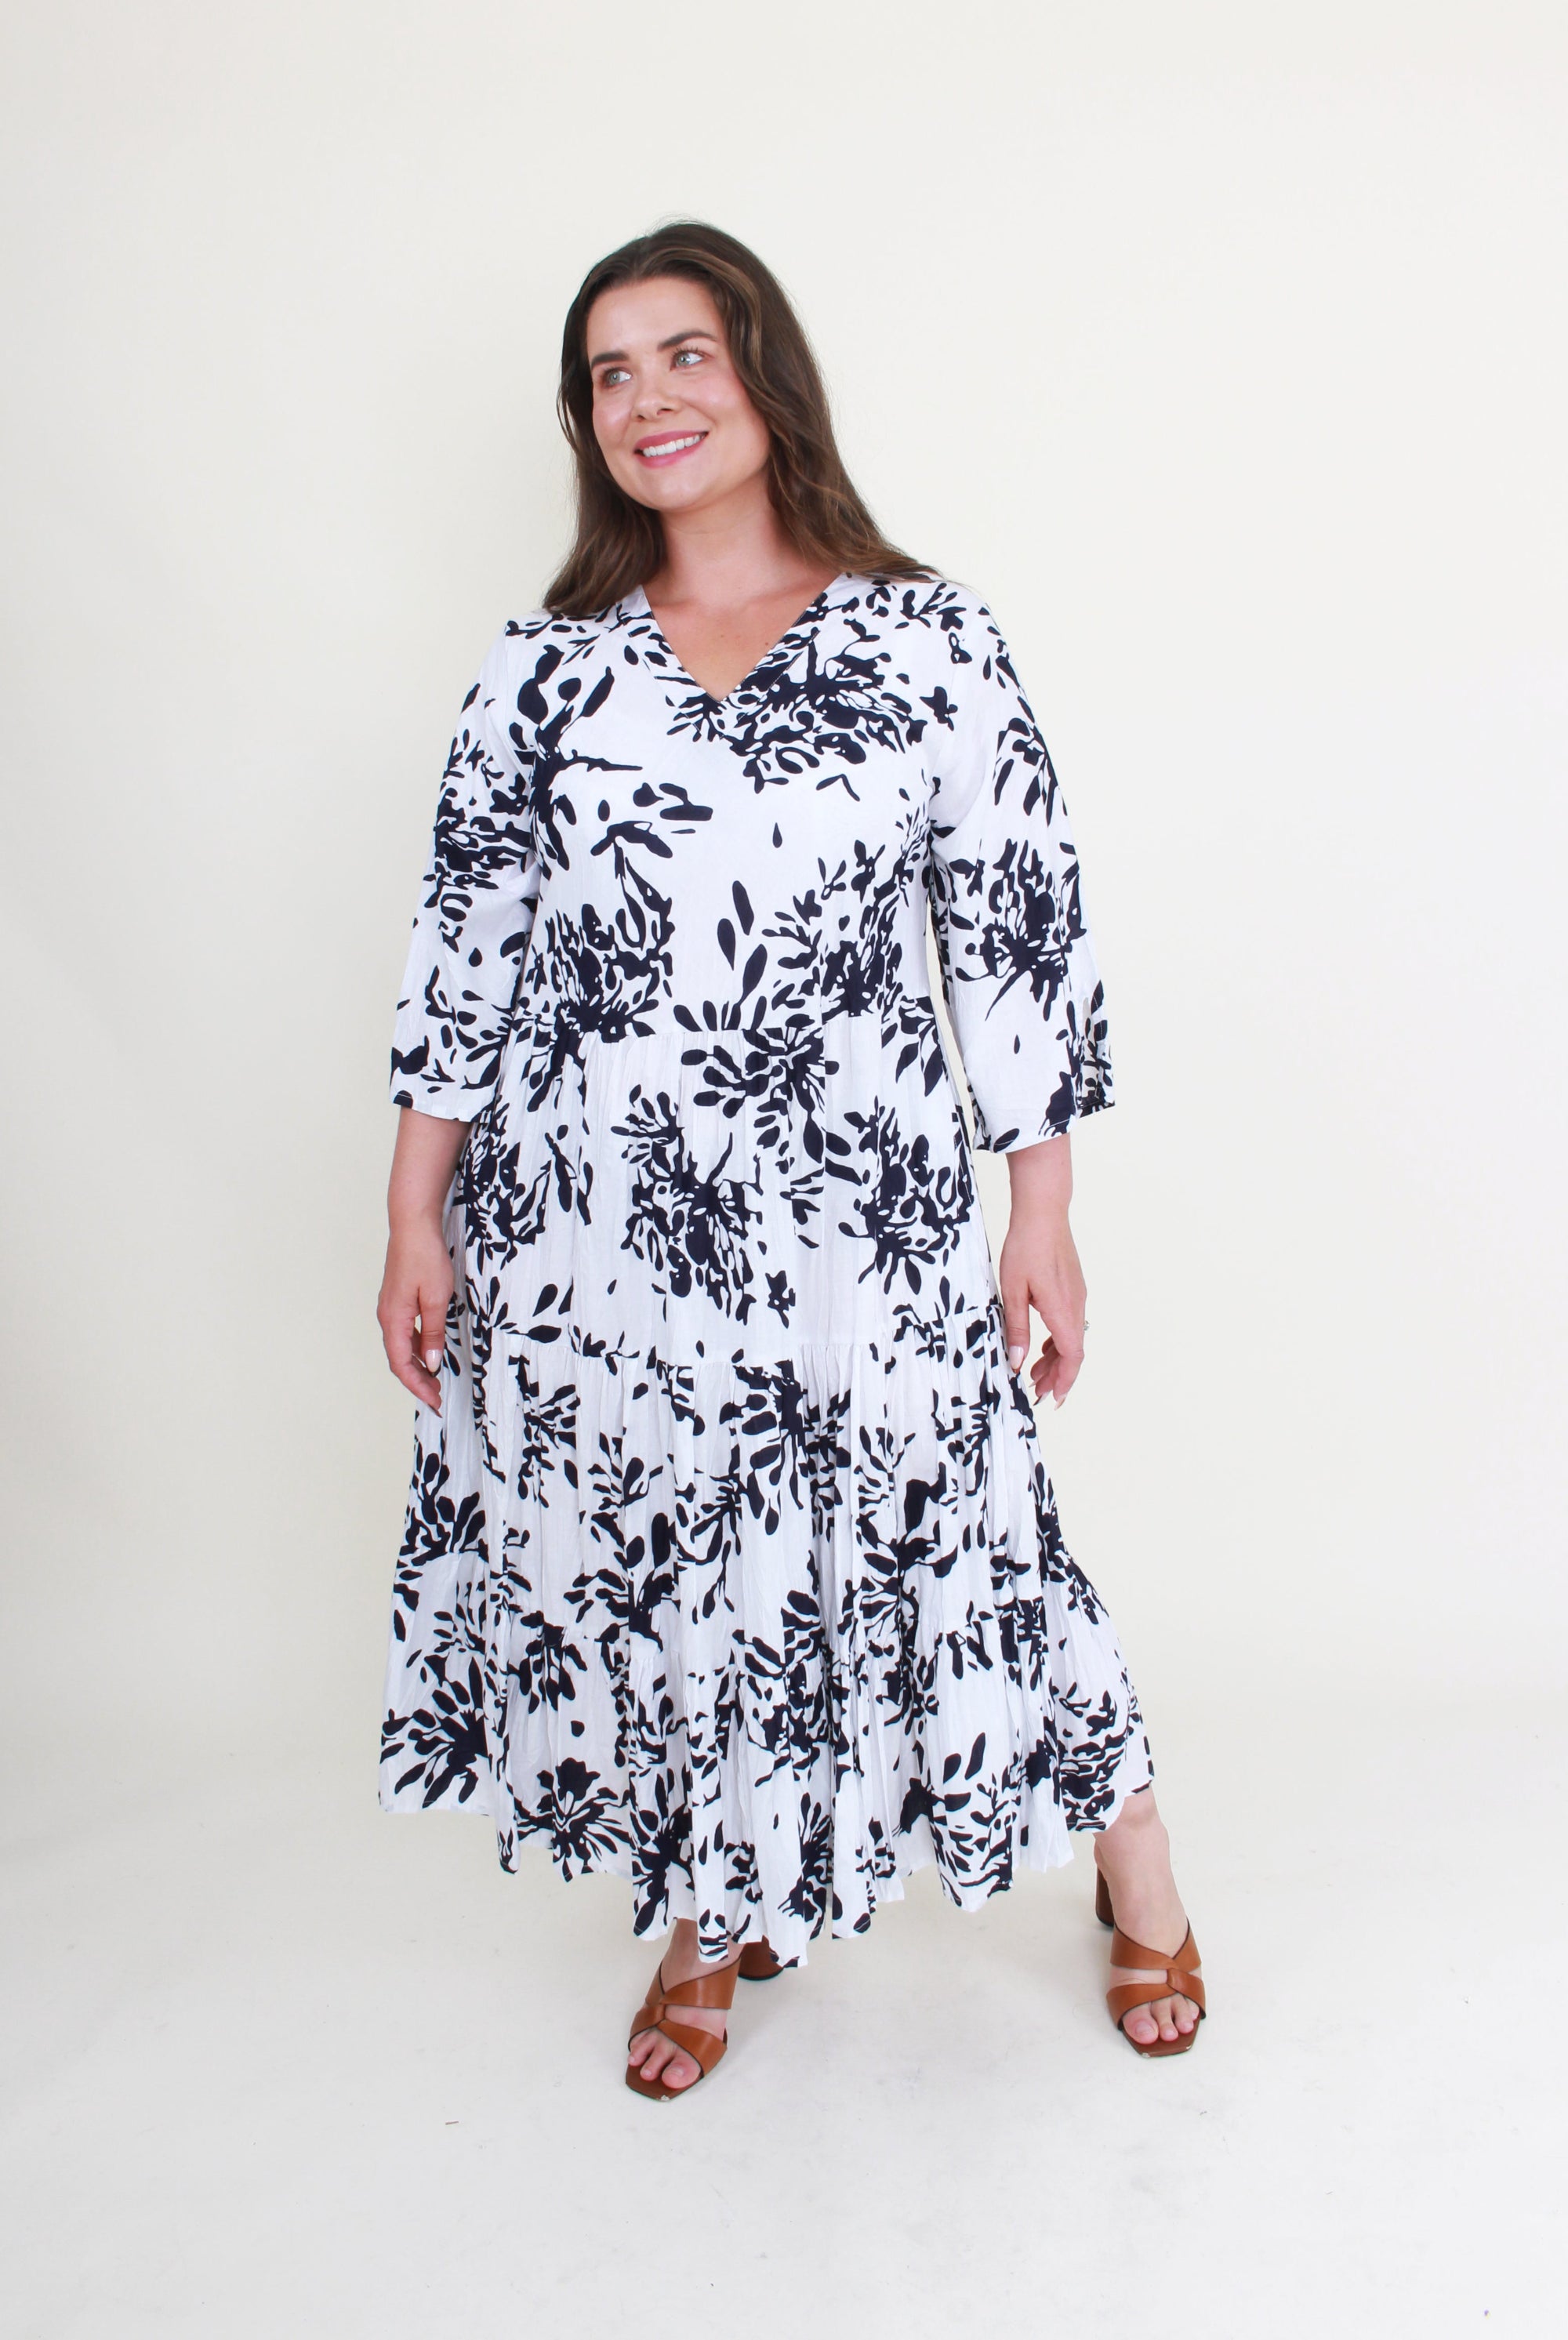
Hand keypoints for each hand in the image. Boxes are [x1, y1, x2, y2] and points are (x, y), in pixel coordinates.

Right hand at [377, 1216, 454, 1411]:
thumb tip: (432, 1363)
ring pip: (401, 1347)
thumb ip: (433, 1333)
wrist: (412, 1225)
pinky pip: (405, 1332)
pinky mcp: (397, 1300)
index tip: (434, 1402)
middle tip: (437, 1397)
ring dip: (418, 1366)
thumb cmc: (424, 1257)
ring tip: (436, 1380)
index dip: (418, 1387)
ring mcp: (390, 1308)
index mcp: (393, 1320)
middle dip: (418, 1381)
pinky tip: (431, 1351)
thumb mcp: (437, 1299)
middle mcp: (387, 1317)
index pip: (402, 1365)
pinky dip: (417, 1347)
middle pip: (399, 1360)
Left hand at [998, 1205, 1087, 1408]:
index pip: (1072, 1356)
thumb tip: (1016, 1362)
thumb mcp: (1012, 1291)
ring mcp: (1077, 1296)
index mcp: (1063, 1310)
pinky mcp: (1072, 1287)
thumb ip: (1016, 1329)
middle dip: (1058, 1375)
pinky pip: (1070, 1322)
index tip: (1055, 1398)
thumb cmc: (1025, 1248)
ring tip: (1035, 1372)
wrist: (1043, 1213)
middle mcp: (1076, 1306)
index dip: (1065, 1381)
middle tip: (1038, 1391)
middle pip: (1073, 1351)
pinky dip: (1058, 1340)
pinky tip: (1043, 1344)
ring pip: (1072, 1337)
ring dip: (1057, 1358)